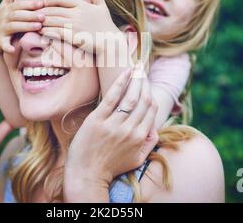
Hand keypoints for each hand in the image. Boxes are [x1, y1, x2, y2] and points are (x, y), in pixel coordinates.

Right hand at [0, 0, 44, 53]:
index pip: (19, 5)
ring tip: (38, 27)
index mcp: (8, 9)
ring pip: (14, 27)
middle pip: (18, 15)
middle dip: (31, 15)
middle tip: (43, 16)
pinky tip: (13, 50)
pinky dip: (7, 47)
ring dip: (25, 27)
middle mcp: (4, 18)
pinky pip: (4, 44)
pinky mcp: (0, 41)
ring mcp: (1, 29)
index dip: (30, 4)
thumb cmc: (2, 20)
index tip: (42, 3)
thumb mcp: (4, 6)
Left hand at [38, 0, 122, 53]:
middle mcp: (77, 13)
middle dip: (42, 11)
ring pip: (53, 20)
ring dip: (42, 21)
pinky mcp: (73, 36)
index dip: (50, 1)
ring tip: (34, 22)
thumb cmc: (107, 25)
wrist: (111, 42)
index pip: (62, 0)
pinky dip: (47, 31)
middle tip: (32, 13)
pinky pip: (56, 32)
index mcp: (82, 5)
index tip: (42, 3)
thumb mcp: (103, 6)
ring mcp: (75, 25)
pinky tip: (41, 32)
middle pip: (54, 10)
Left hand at [65, 65, 158, 187]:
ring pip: (130, 97)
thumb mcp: (136, 160)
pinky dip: (120, 83)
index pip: (151, 110)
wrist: (86, 174)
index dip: (151, 93)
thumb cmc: (111, 167)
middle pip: (143, 100)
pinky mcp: (98, 120)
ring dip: (136, 80)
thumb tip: (155, 128)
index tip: (147, 84)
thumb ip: (149, 144)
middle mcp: (129, 129)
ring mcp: (113, 124)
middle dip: (144, 82)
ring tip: (136, 68)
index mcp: (140, 137)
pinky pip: (112, 97)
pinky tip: (125, 73)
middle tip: (142, 70)